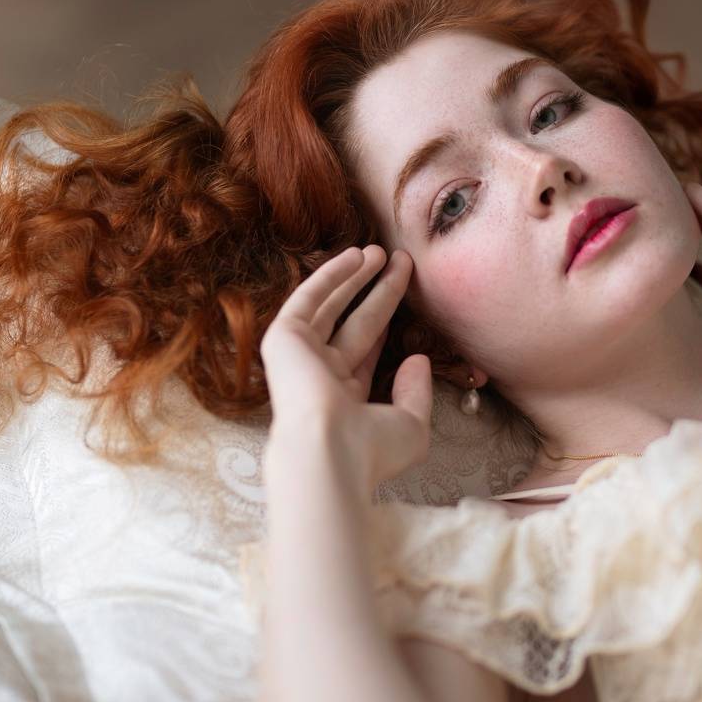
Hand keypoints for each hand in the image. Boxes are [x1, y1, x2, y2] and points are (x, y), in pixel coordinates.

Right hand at [259, 244, 431, 492]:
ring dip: (354, 277)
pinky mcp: (283, 339)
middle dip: (375, 289)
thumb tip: (419, 359)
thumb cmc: (371, 449)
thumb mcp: (412, 424)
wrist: (331, 452)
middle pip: (353, 320)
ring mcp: (299, 356)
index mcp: (344, 397)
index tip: (401, 291)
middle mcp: (318, 374)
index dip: (383, 317)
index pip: (365, 348)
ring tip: (380, 250)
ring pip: (331, 305)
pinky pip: (309, 298)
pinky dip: (330, 276)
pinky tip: (354, 254)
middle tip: (399, 259)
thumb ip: (416, 391)